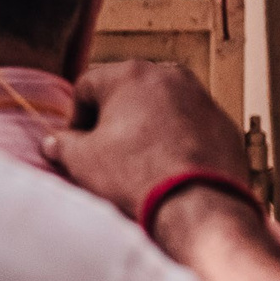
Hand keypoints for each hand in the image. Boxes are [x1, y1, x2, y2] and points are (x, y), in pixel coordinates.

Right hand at [44, 60, 248, 221]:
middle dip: (114, 119)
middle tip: (106, 152)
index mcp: (130, 74)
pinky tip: (168, 168)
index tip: (77, 144)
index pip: (86, 87)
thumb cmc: (135, 175)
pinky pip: (190, 126)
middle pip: (127, 93)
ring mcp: (202, 98)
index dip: (76, 118)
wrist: (198, 206)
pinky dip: (176, 141)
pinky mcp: (225, 124)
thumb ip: (62, 144)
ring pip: (161, 108)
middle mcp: (169, 76)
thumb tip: (55, 144)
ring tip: (138, 163)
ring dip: (146, 128)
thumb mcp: (81, 160)